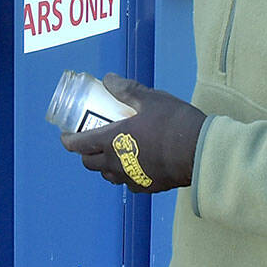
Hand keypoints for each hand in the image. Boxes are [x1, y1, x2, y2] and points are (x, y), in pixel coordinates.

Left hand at [60, 74, 205, 192]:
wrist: (200, 152)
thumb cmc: (173, 122)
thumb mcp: (148, 99)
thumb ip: (125, 90)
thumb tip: (108, 79)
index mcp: (111, 141)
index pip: (78, 145)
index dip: (68, 140)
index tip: (66, 135)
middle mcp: (117, 164)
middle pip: (90, 163)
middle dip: (85, 153)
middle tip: (90, 141)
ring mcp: (132, 178)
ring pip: (108, 175)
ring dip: (104, 165)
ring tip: (112, 152)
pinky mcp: (148, 187)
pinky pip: (128, 183)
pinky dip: (125, 174)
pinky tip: (135, 164)